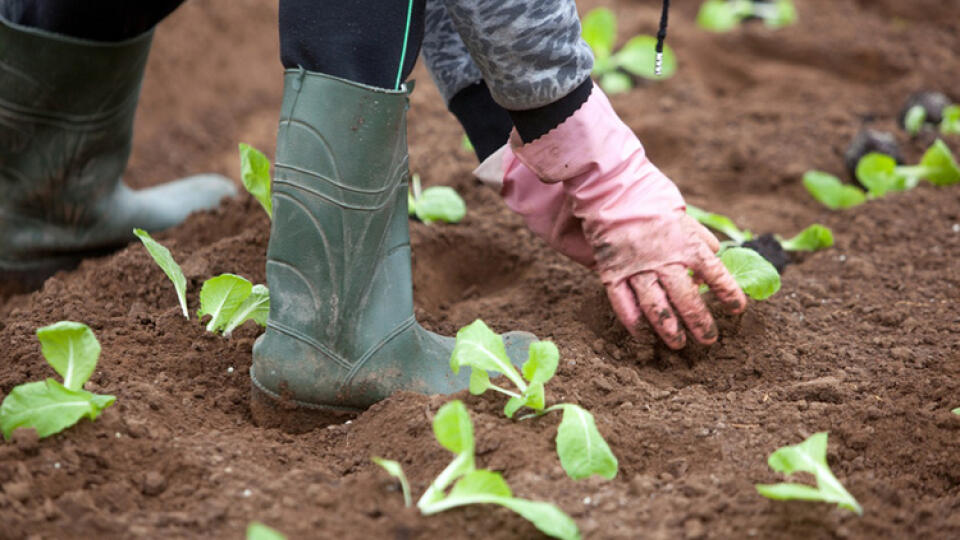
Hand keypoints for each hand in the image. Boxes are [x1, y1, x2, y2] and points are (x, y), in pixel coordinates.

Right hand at [507, 84, 745, 347]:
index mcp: (686, 243)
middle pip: (688, 300)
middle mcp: (665, 260)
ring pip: (657, 308)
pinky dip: (633, 322)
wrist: (609, 186)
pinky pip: (624, 304)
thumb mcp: (682, 212)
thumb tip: (715, 254)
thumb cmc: (648, 195)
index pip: (716, 274)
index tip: (738, 309)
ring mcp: (638, 269)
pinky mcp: (613, 273)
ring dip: (670, 330)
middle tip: (709, 340)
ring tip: (678, 345)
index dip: (729, 294)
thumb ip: (698, 236)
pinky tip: (641, 335)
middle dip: (701, 323)